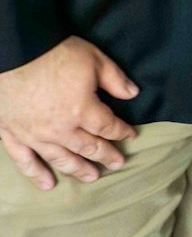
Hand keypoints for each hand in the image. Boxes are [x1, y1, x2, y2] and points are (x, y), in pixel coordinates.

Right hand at [0, 37, 138, 189]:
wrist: (14, 52)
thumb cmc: (55, 54)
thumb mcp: (94, 60)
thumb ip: (115, 79)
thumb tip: (133, 94)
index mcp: (83, 110)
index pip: (108, 127)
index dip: (122, 132)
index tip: (131, 135)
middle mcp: (60, 129)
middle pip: (88, 147)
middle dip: (105, 155)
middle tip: (117, 163)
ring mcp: (34, 135)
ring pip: (60, 158)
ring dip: (78, 169)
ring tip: (92, 177)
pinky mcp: (12, 134)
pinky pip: (25, 160)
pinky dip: (36, 174)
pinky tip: (48, 184)